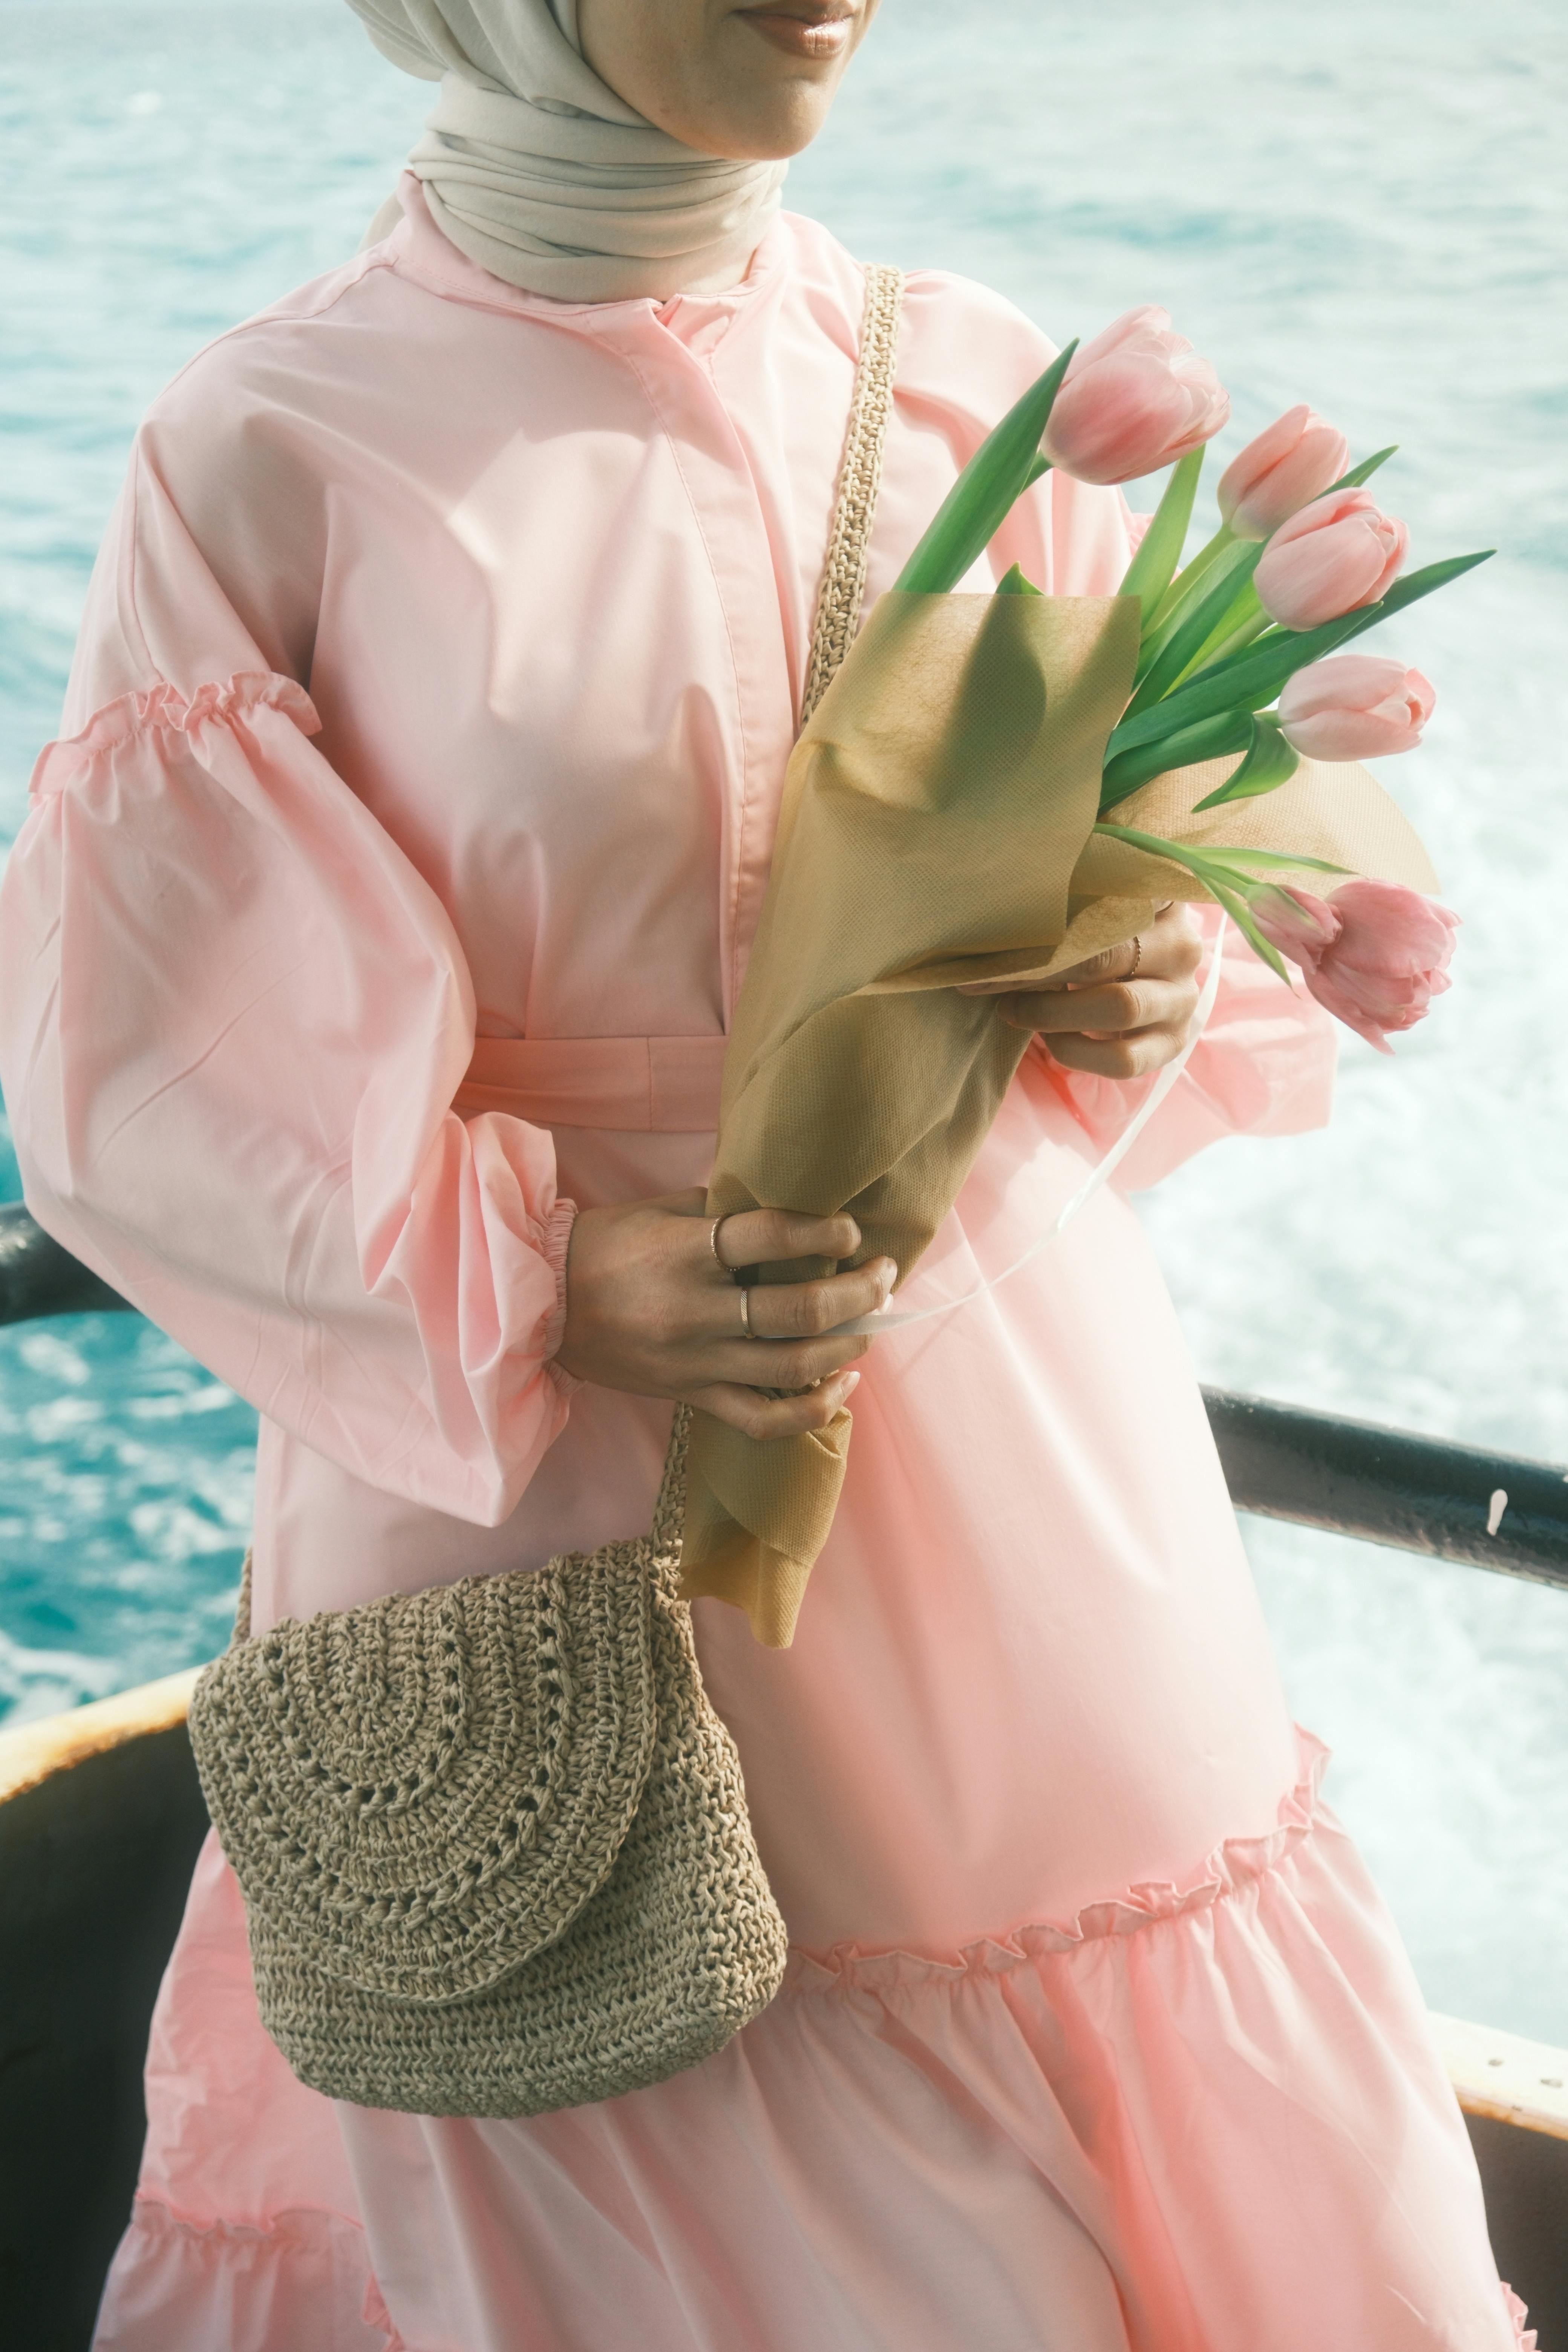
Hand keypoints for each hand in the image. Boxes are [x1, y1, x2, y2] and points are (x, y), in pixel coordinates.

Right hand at [556, 1189, 895, 1439]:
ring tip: (871, 1325)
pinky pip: (765, 1420)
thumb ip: (721, 1209)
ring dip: (847, 1345)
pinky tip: (842, 1386)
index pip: (770, 1237)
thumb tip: (786, 1203)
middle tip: (884, 1276)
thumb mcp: (660, 1210)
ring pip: (793, 1366)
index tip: (851, 1229)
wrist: (541, 1307)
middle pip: (798, 1309)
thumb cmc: (605, 1247)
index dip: (824, 1230)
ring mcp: (695, 1361)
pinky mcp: (692, 1397)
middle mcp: (695, 1311)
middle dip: (857, 1293)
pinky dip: (813, 1409)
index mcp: (685, 1252)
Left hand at [959, 902, 1202, 1078]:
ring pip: (1120, 1007)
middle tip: (989, 975)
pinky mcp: (1173, 1043)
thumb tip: (998, 876)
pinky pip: (1123, 1059)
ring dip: (1052, 1013)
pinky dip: (1074, 1050)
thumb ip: (1065, 885)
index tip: (1007, 916)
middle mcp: (1182, 945)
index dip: (1059, 905)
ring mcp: (1183, 998)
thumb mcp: (1087, 899)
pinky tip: (1050, 1038)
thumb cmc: (1097, 932)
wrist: (1139, 981)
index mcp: (1162, 896)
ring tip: (1012, 1009)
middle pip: (1107, 954)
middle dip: (1040, 969)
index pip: (1119, 889)